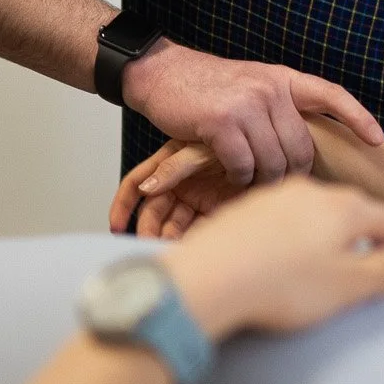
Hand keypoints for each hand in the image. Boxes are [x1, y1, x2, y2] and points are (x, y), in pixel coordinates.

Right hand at [112, 140, 232, 236]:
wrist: (267, 142)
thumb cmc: (231, 136)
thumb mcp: (199, 149)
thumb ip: (175, 167)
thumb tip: (145, 189)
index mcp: (167, 167)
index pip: (136, 188)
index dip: (123, 207)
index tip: (116, 227)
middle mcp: (178, 185)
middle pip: (153, 213)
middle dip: (148, 230)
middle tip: (149, 243)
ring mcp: (195, 200)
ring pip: (172, 225)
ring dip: (167, 238)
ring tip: (167, 247)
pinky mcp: (213, 212)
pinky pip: (195, 230)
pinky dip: (190, 240)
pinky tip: (188, 248)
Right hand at [119, 40, 383, 186]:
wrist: (159, 73)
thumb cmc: (205, 89)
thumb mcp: (251, 85)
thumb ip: (278, 108)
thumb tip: (305, 147)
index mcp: (282, 78)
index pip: (331, 95)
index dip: (357, 117)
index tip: (378, 140)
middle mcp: (269, 89)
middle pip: (301, 147)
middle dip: (293, 173)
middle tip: (279, 187)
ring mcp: (246, 104)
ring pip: (273, 161)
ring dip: (264, 180)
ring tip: (252, 185)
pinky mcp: (221, 122)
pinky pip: (244, 166)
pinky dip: (239, 178)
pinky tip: (231, 176)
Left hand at [160, 177, 383, 338]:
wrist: (206, 279)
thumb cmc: (283, 287)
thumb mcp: (351, 286)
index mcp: (346, 208)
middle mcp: (313, 191)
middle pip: (354, 210)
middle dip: (365, 237)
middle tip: (359, 273)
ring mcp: (276, 196)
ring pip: (317, 210)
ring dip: (326, 235)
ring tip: (317, 268)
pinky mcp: (246, 207)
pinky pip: (283, 216)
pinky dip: (292, 235)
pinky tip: (279, 261)